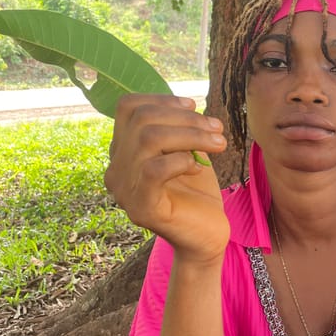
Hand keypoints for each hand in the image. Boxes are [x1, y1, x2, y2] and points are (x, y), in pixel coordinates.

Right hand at [105, 94, 229, 263]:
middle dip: (185, 117)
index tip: (193, 105)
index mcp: (124, 151)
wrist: (206, 236)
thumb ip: (178, 128)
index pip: (127, 108)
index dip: (161, 99)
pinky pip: (154, 170)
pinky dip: (181, 160)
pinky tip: (197, 168)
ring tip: (219, 143)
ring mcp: (125, 189)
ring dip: (191, 135)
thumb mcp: (186, 149)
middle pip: (142, 120)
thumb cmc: (197, 191)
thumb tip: (186, 104)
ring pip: (149, 139)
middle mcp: (116, 168)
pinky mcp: (141, 208)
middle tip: (217, 127)